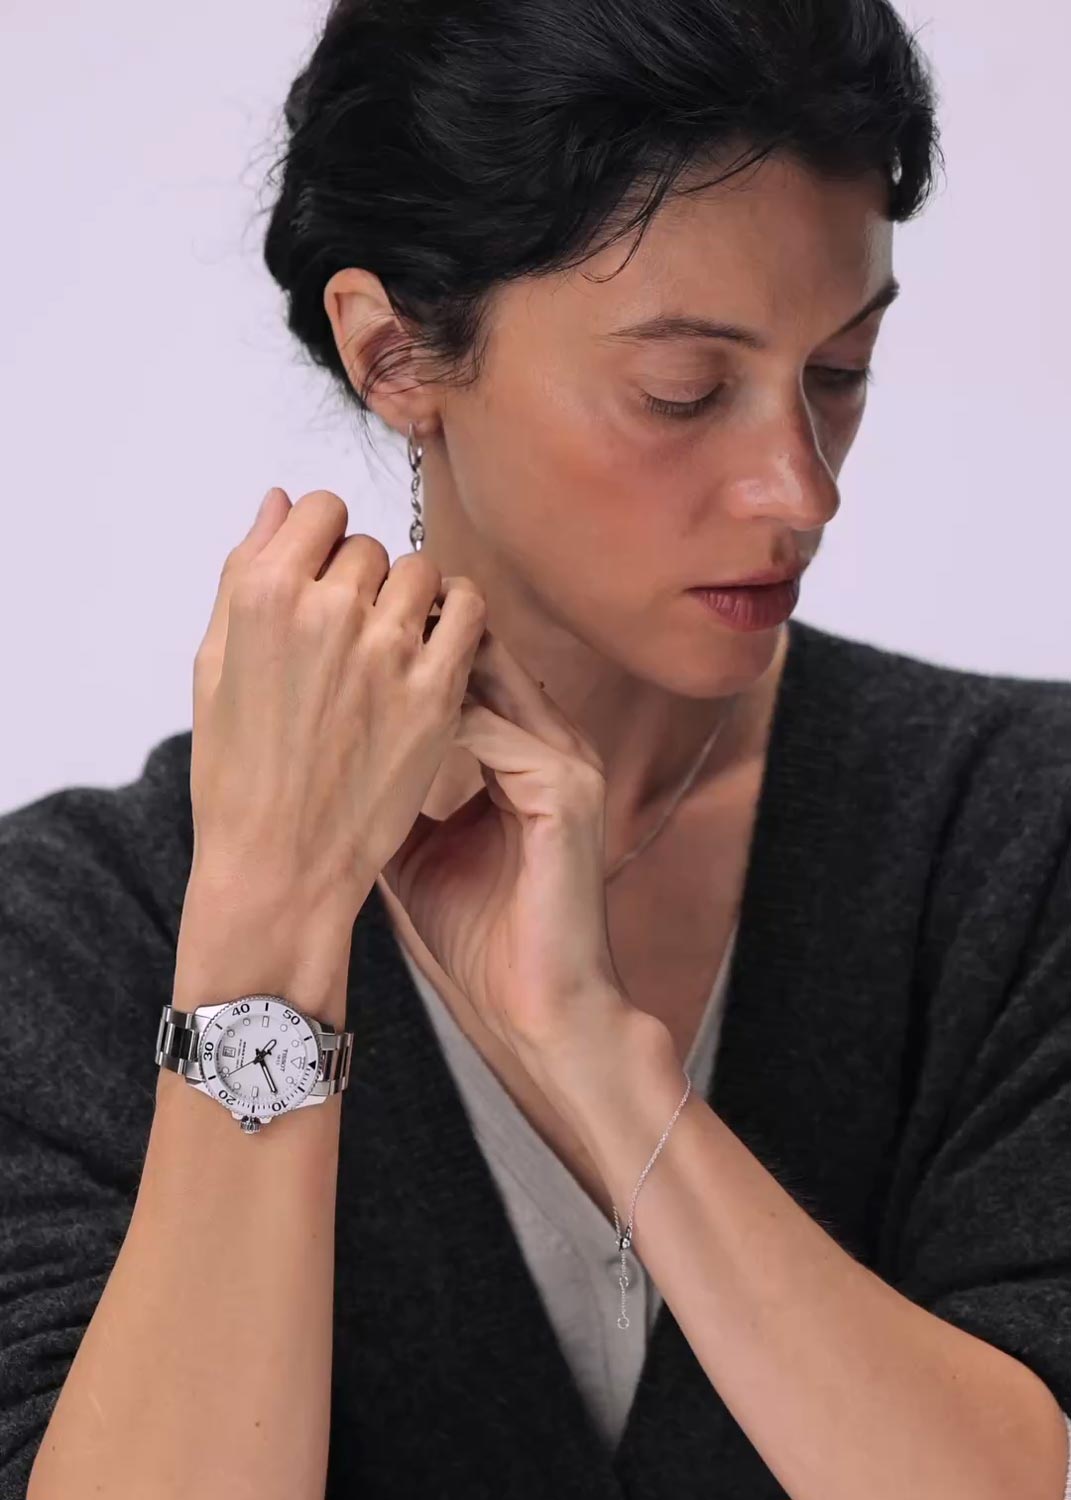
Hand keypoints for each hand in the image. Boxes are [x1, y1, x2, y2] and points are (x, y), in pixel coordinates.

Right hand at [188, 488, 486, 930]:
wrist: (280, 862)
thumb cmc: (237, 770)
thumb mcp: (214, 663)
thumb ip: (245, 571)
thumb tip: (280, 500)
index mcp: (263, 594)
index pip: (320, 509)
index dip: (324, 542)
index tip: (326, 581)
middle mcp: (326, 610)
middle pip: (371, 546)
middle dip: (364, 580)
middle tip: (353, 636)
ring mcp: (387, 650)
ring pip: (422, 572)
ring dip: (411, 600)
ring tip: (393, 648)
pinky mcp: (436, 691)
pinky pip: (469, 611)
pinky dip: (459, 619)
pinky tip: (437, 651)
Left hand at [378, 630, 634, 1063]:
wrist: (536, 1010)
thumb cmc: (480, 938)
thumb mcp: (416, 846)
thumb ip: (392, 788)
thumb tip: (326, 752)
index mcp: (528, 754)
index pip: (470, 668)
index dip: (407, 645)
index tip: (338, 635)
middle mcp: (556, 745)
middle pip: (482, 653)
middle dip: (410, 634)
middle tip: (340, 617)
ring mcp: (568, 763)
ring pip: (490, 676)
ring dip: (417, 661)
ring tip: (350, 653)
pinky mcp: (566, 792)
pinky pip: (494, 731)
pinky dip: (435, 718)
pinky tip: (377, 719)